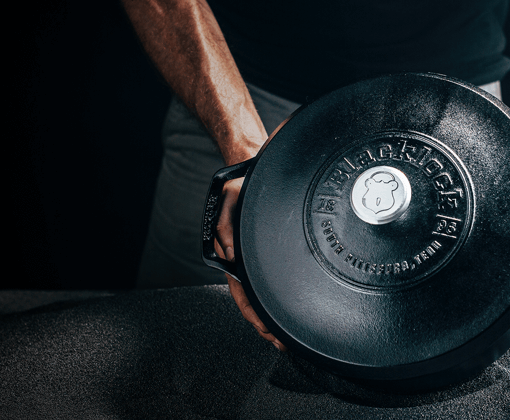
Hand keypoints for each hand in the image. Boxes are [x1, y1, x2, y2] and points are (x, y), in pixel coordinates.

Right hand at [216, 177, 286, 350]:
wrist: (251, 168)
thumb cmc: (241, 182)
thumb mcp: (231, 194)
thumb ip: (226, 223)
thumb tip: (229, 253)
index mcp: (232, 251)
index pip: (242, 291)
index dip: (255, 315)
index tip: (268, 331)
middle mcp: (241, 258)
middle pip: (251, 300)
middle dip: (264, 324)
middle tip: (281, 342)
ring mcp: (252, 257)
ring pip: (258, 293)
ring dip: (268, 315)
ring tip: (282, 335)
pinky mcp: (264, 251)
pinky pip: (266, 279)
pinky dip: (274, 297)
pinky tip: (283, 307)